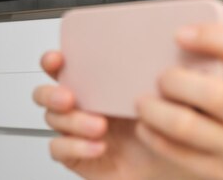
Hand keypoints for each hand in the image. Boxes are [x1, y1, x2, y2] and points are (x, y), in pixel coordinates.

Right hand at [33, 51, 197, 179]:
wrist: (171, 167)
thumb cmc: (168, 131)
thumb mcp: (172, 99)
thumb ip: (167, 77)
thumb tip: (175, 55)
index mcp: (104, 84)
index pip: (70, 66)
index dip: (55, 61)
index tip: (58, 59)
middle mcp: (87, 105)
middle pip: (47, 93)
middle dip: (52, 93)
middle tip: (70, 97)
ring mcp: (80, 130)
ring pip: (53, 119)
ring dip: (73, 121)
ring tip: (99, 126)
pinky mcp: (78, 155)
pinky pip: (59, 149)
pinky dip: (75, 146)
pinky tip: (98, 147)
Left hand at [135, 25, 222, 179]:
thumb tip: (183, 41)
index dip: (216, 37)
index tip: (182, 33)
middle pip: (214, 94)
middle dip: (177, 80)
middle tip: (161, 76)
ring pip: (187, 126)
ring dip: (156, 110)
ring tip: (143, 101)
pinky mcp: (216, 170)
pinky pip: (176, 151)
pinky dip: (154, 135)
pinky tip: (146, 124)